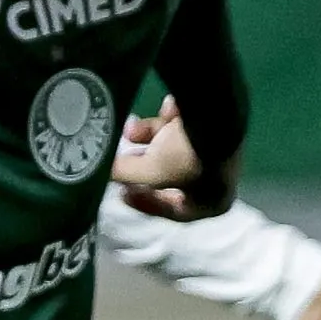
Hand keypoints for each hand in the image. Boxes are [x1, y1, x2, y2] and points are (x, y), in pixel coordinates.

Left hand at [114, 100, 230, 218]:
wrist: (217, 115)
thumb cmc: (187, 157)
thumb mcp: (149, 172)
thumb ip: (124, 175)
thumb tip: (101, 172)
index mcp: (211, 203)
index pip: (174, 211)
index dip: (145, 203)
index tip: (123, 194)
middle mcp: (219, 181)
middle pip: (172, 176)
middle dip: (144, 163)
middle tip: (124, 157)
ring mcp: (219, 152)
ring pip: (176, 148)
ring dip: (152, 136)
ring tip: (133, 128)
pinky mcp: (217, 126)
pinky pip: (187, 128)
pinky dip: (171, 120)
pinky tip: (166, 108)